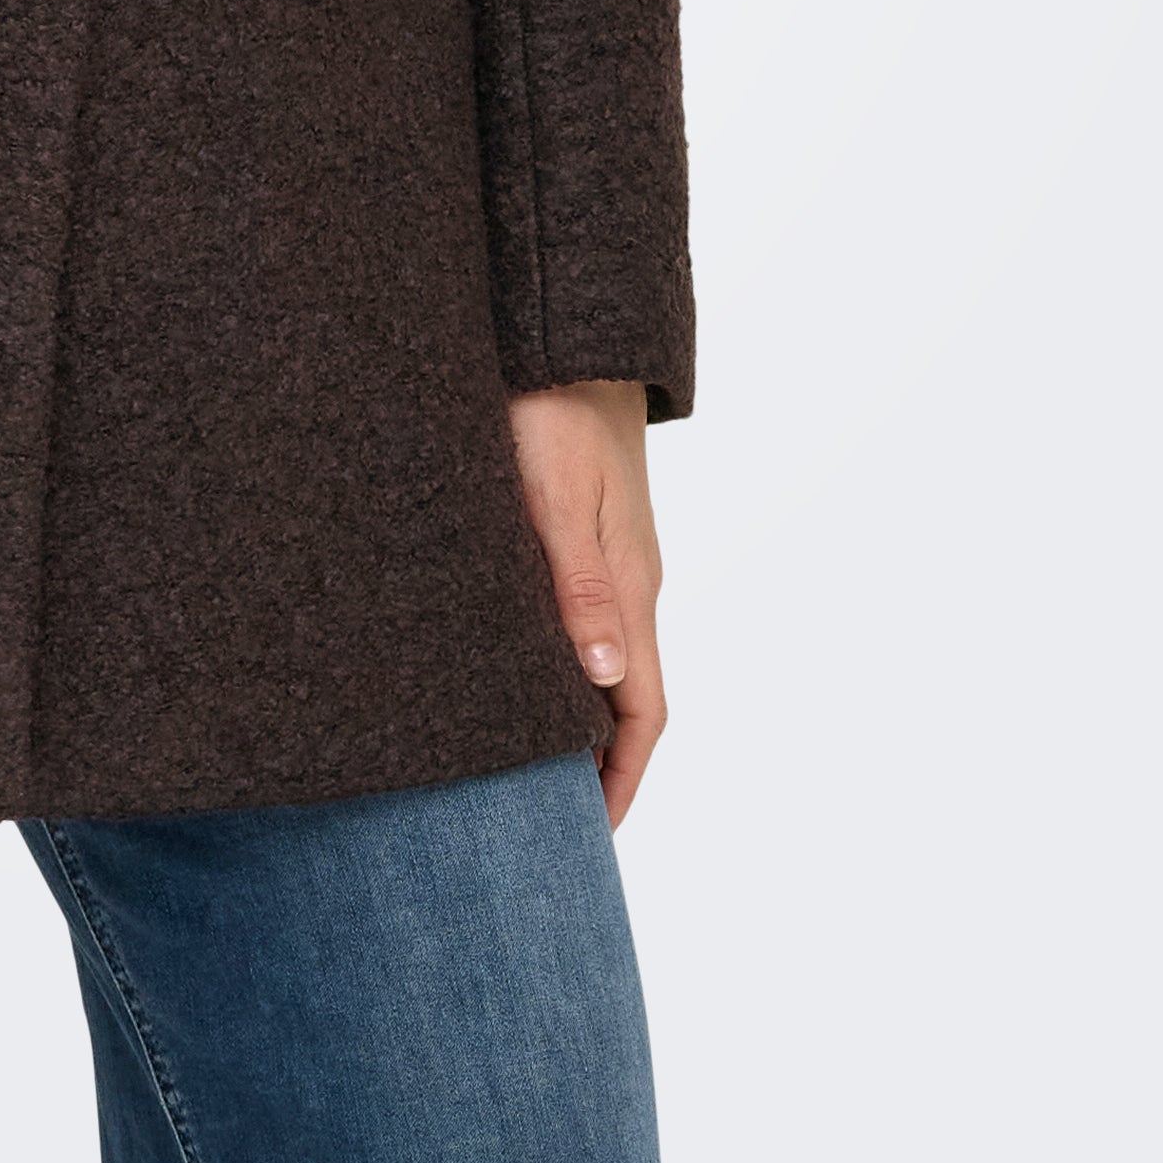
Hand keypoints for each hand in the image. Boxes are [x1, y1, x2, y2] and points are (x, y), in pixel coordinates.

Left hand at [507, 380, 666, 826]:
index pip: (642, 710)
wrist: (566, 326)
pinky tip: (520, 670)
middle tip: (547, 822)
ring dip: (577, 716)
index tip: (590, 837)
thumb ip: (579, 583)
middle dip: (599, 764)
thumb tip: (603, 676)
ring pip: (603, 657)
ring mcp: (611, 554)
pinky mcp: (585, 528)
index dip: (619, 777)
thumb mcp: (558, 496)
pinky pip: (582, 617)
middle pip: (626, 696)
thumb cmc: (552, 405)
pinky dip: (562, 663)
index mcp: (631, 585)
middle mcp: (629, 579)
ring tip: (527, 766)